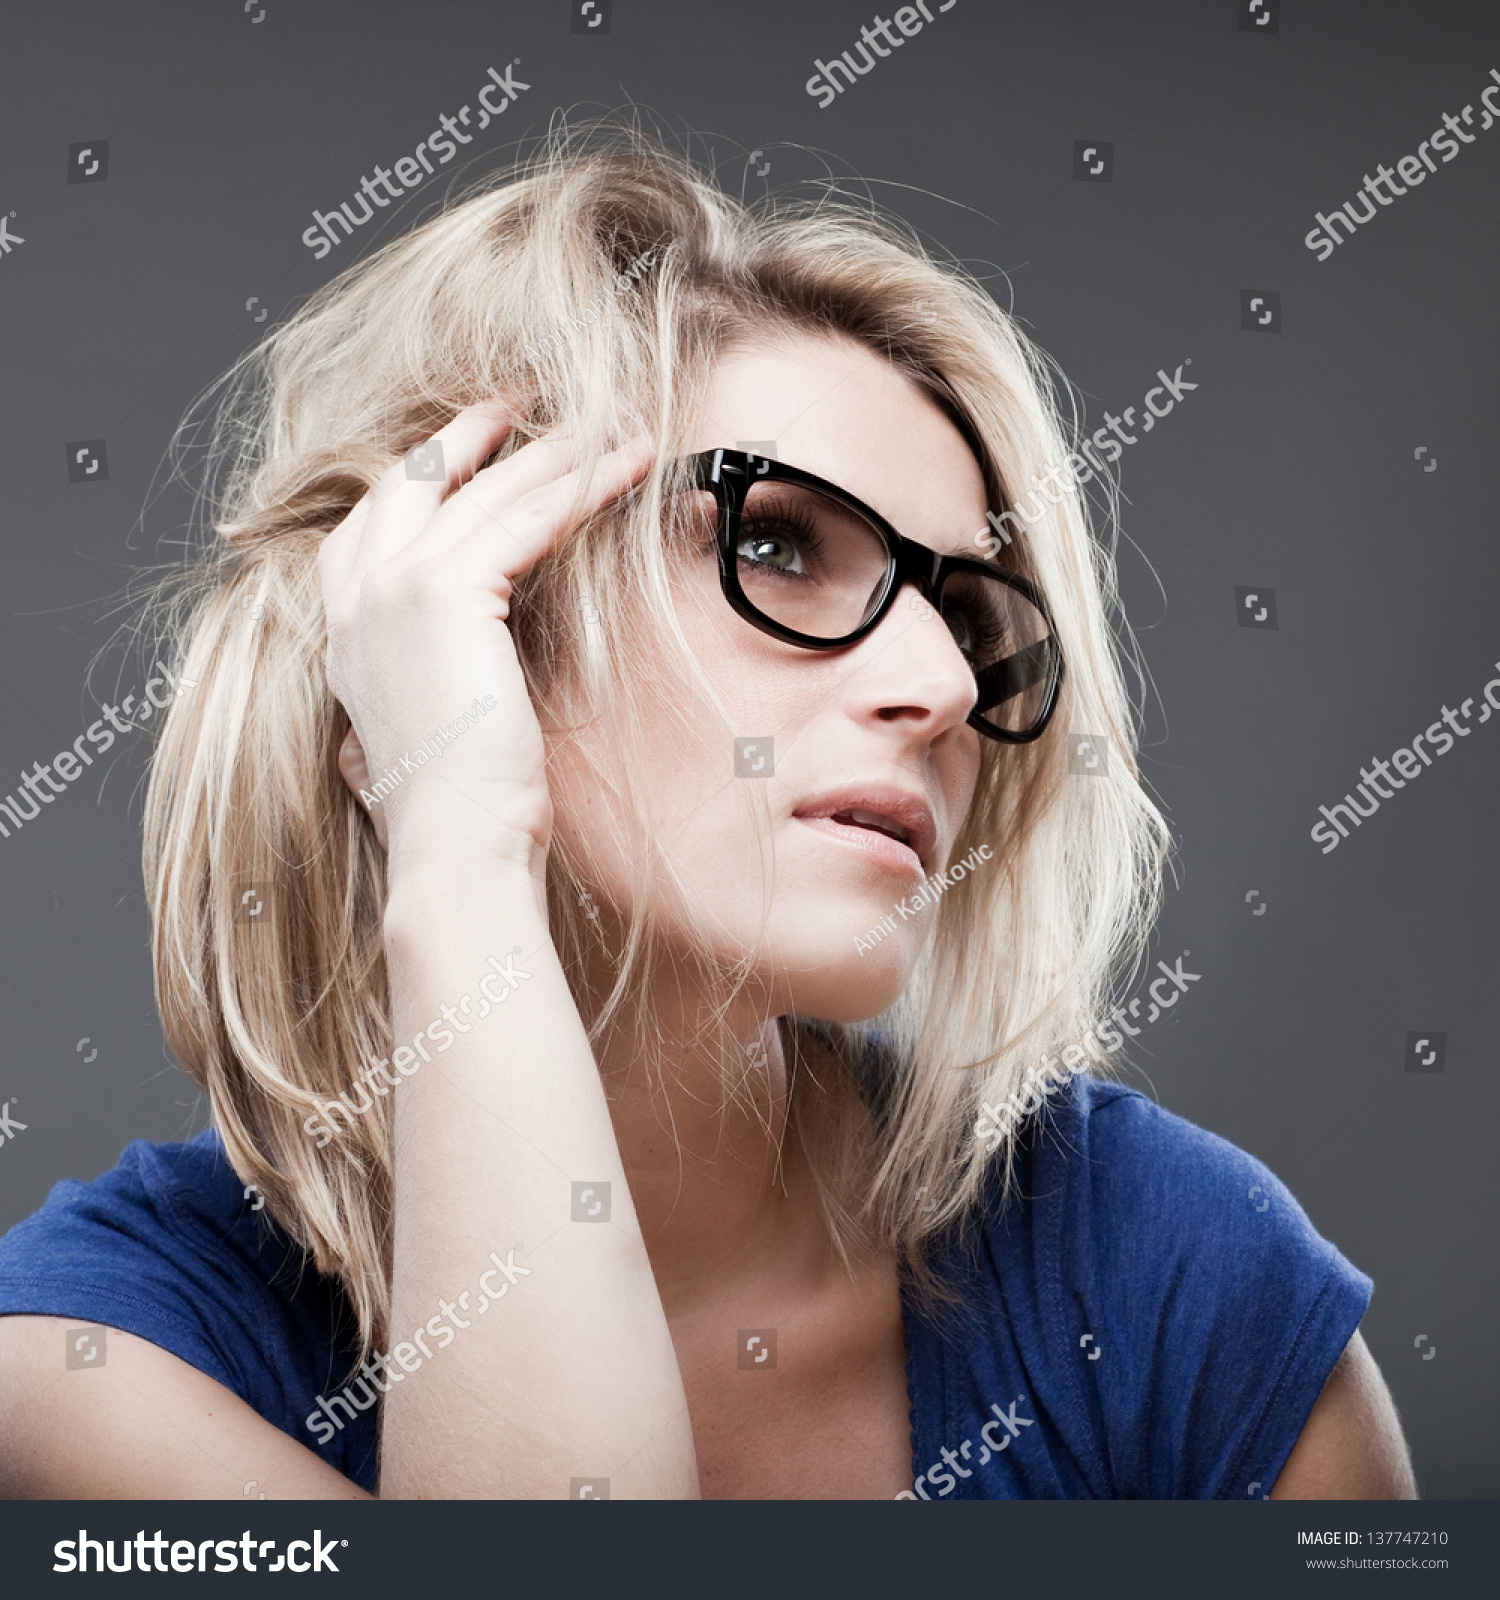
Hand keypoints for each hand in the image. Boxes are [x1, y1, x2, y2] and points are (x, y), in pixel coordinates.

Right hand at [317, 401, 654, 871]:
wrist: (456, 846)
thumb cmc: (455, 809)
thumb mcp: (418, 734)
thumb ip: (412, 694)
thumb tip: (422, 702)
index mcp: (345, 633)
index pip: (375, 523)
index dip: (425, 475)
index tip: (467, 446)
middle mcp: (357, 599)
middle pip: (415, 482)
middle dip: (470, 435)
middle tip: (520, 404)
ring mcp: (394, 589)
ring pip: (483, 493)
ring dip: (551, 453)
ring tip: (605, 429)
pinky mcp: (446, 593)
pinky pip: (527, 516)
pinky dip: (583, 483)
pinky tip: (628, 464)